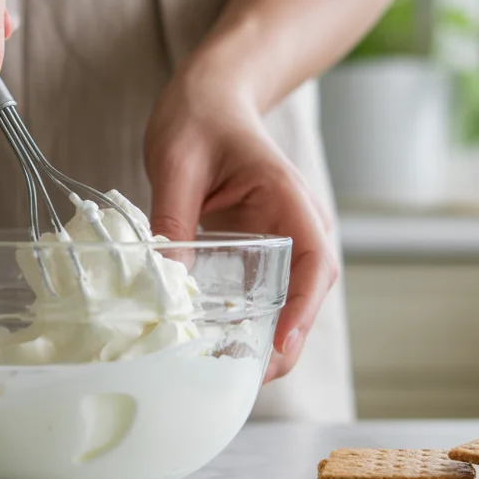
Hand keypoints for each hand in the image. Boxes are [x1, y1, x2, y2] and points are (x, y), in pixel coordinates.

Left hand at [145, 71, 338, 381]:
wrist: (210, 97)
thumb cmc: (198, 118)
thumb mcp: (176, 165)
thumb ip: (173, 221)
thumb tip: (165, 284)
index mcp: (287, 197)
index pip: (313, 260)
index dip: (302, 309)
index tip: (280, 345)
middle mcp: (298, 222)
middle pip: (308, 294)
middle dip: (285, 341)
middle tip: (246, 381)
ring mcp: (284, 237)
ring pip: (291, 300)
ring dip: (270, 338)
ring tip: (234, 376)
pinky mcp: (264, 248)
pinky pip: (268, 291)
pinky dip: (254, 322)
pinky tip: (223, 347)